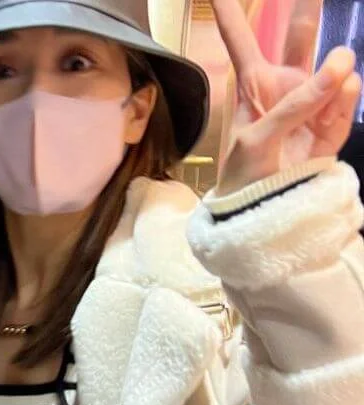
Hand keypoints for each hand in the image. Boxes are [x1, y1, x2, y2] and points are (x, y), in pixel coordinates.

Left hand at [213, 0, 361, 193]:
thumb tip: (342, 67)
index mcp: (253, 84)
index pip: (240, 40)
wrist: (265, 210)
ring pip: (332, 68)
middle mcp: (285, 85)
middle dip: (306, 11)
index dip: (231, 13)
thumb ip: (296, 103)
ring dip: (333, 71)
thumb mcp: (259, 138)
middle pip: (298, 38)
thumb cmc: (245, 173)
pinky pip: (346, 98)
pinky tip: (341, 98)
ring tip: (337, 68)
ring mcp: (313, 101)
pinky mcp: (333, 121)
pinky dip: (343, 101)